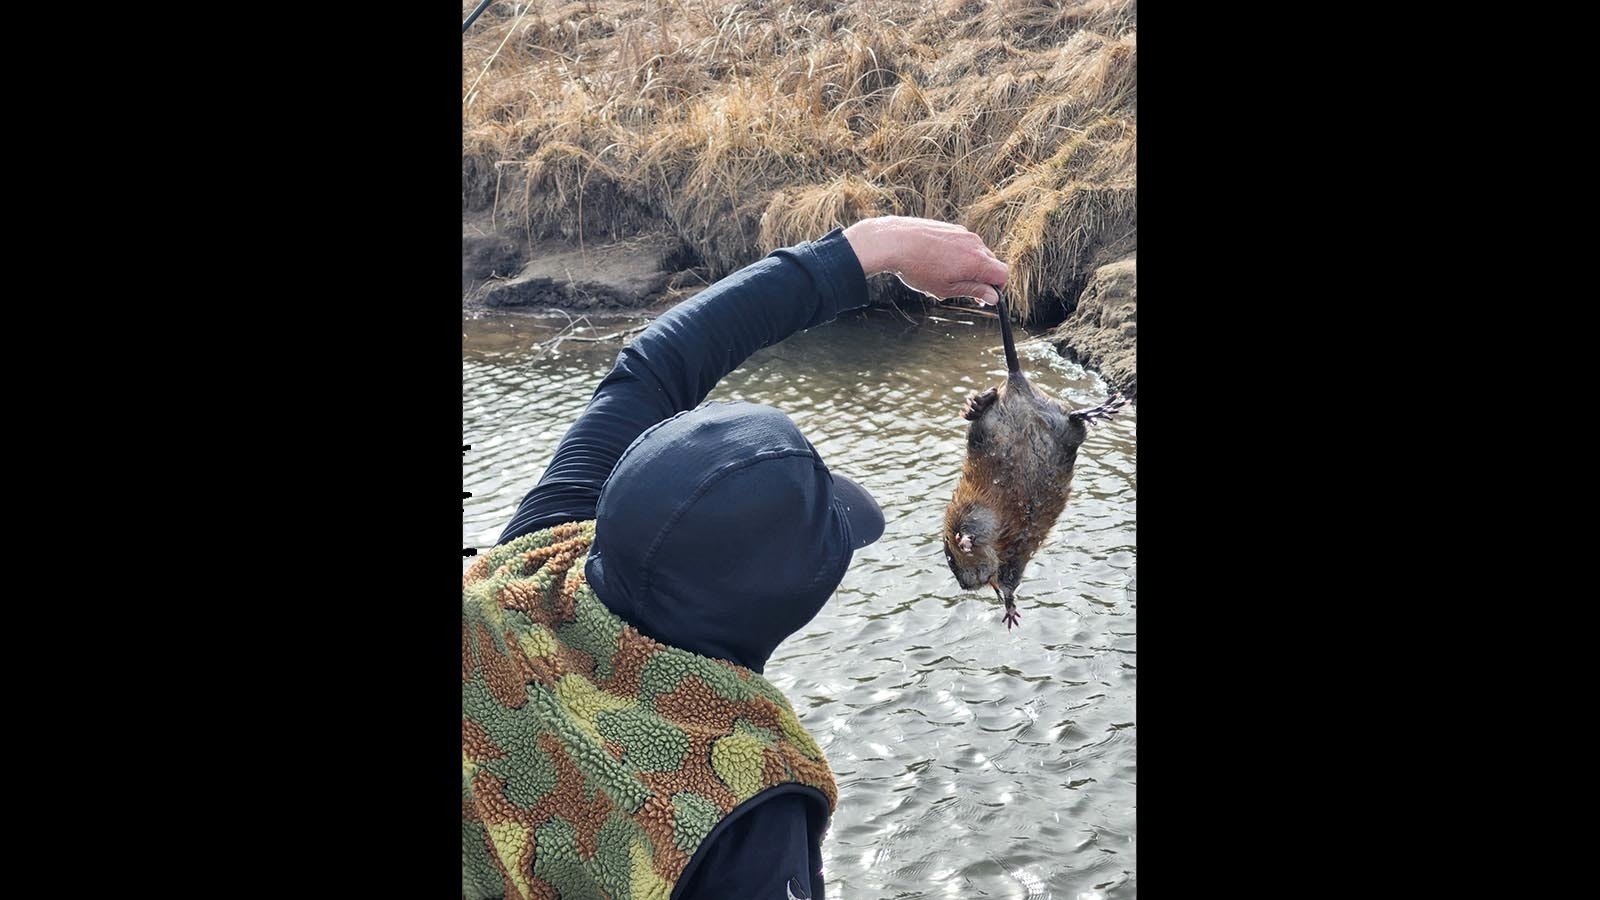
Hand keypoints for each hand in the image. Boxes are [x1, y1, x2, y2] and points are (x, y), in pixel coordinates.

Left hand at [843, 216, 1009, 304]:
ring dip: (969, 266)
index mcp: (977, 260)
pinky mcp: (951, 227)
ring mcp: (963, 232)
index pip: (1003, 274)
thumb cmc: (918, 268)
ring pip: (976, 253)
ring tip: (944, 275)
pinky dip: (957, 254)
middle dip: (982, 278)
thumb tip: (993, 297)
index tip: (983, 296)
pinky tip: (936, 261)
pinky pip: (963, 243)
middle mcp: (975, 243)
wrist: (894, 242)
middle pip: (991, 263)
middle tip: (961, 289)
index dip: (997, 288)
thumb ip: (973, 290)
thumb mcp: (946, 288)